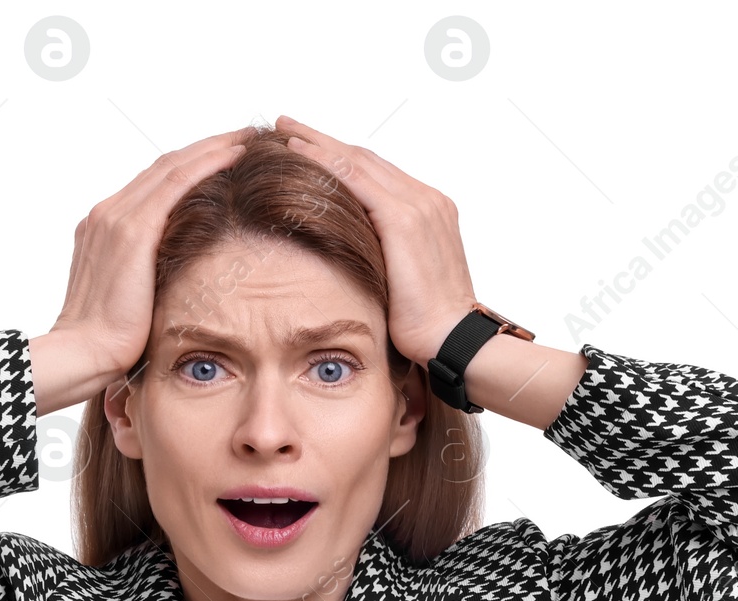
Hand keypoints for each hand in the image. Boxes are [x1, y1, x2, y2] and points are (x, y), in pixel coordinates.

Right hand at [46, 125, 256, 388]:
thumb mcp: (130, 301)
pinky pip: (175, 183)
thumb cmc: (107, 342)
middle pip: (163, 166)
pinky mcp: (133, 231)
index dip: (189, 166)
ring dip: (212, 147)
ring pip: (171, 165)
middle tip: (242, 136)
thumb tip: (178, 284)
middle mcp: (107, 214)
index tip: (221, 159)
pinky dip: (206, 163)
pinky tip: (233, 155)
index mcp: (103, 228)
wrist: (83, 353)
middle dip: (205, 147)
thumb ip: (148, 278)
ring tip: (246, 137)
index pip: (153, 185)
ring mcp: (116, 218)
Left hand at [276, 114, 477, 363]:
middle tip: (288, 125)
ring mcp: (418, 205)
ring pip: (358, 161)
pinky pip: (356, 179)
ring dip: (319, 143)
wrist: (451, 338)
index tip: (310, 148)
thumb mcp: (401, 282)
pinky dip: (326, 162)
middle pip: (366, 159)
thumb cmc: (426, 324)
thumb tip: (350, 258)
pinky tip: (299, 153)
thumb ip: (382, 256)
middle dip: (325, 140)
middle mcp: (426, 200)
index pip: (377, 174)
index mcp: (429, 211)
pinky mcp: (404, 219)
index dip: (341, 158)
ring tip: (285, 131)